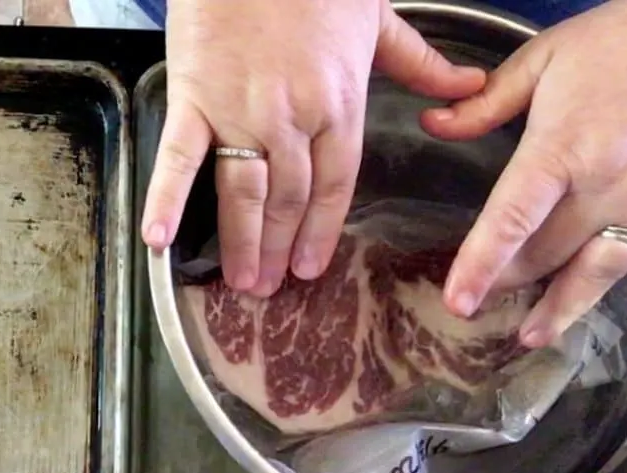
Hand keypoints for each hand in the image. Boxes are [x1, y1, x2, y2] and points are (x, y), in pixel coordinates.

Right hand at [142, 0, 484, 296]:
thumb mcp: (380, 19)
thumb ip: (422, 64)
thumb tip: (469, 89)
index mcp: (339, 104)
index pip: (335, 186)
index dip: (321, 233)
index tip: (312, 269)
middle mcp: (293, 120)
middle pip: (291, 200)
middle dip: (282, 249)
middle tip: (270, 290)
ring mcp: (241, 112)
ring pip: (247, 192)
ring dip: (244, 243)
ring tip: (242, 282)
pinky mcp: (194, 98)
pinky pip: (180, 158)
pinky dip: (167, 199)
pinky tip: (157, 240)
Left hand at [422, 0, 626, 344]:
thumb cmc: (614, 43)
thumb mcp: (543, 60)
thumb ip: (486, 103)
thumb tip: (433, 124)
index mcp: (564, 149)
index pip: (511, 219)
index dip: (480, 264)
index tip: (457, 303)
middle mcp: (606, 186)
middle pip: (545, 253)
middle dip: (506, 279)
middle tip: (480, 297)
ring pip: (595, 271)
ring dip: (561, 307)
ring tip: (530, 336)